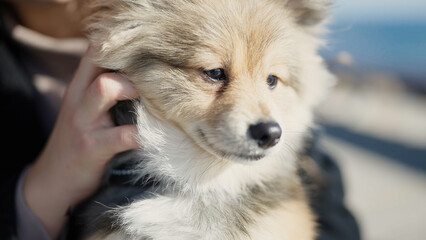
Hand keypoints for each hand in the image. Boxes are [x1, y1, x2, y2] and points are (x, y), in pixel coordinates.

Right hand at [23, 47, 138, 238]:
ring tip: (155, 102)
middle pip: (100, 61)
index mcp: (81, 87)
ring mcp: (84, 122)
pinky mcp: (92, 148)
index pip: (96, 51)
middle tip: (156, 78)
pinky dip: (143, 134)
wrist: (53, 181)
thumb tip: (146, 78)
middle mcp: (80, 99)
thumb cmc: (80, 141)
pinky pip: (122, 135)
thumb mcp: (86, 110)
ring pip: (105, 87)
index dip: (123, 44)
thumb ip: (107, 92)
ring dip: (133, 89)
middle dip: (131, 65)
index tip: (150, 51)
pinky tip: (157, 137)